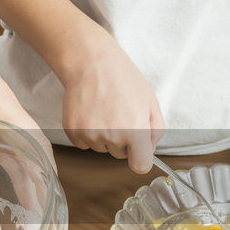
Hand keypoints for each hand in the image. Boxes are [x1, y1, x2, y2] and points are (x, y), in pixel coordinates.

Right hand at [57, 30, 163, 172]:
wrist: (91, 62)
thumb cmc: (122, 78)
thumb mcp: (150, 101)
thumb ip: (155, 130)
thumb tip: (148, 150)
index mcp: (135, 131)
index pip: (140, 166)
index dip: (140, 158)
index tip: (138, 152)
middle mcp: (112, 137)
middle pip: (120, 155)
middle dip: (123, 140)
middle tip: (119, 114)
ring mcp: (90, 135)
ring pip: (102, 148)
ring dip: (104, 135)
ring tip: (104, 109)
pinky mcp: (73, 131)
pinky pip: (84, 143)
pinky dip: (88, 132)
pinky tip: (91, 112)